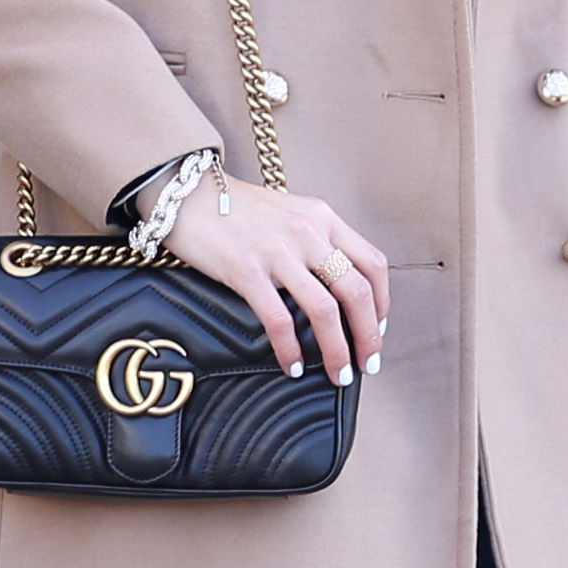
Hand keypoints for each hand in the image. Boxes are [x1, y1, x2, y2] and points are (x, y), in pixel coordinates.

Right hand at [156, 173, 389, 388]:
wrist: (185, 192)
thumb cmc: (234, 208)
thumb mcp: (288, 213)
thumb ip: (315, 241)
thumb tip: (335, 286)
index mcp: (322, 217)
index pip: (372, 263)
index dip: (382, 303)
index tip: (376, 330)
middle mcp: (308, 232)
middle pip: (358, 292)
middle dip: (368, 337)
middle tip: (368, 364)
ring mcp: (278, 251)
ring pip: (325, 311)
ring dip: (338, 351)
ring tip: (338, 375)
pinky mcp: (246, 270)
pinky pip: (279, 319)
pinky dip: (290, 349)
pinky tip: (291, 365)